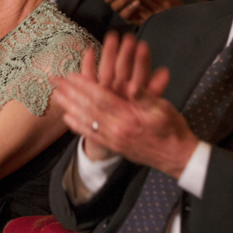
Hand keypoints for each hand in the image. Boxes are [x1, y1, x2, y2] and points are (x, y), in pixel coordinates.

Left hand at [51, 32, 197, 177]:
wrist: (177, 157)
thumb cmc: (172, 129)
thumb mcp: (162, 108)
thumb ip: (144, 96)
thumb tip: (131, 85)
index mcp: (129, 118)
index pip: (101, 98)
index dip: (85, 86)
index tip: (71, 75)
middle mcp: (117, 130)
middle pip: (88, 108)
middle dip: (70, 93)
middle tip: (55, 81)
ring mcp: (113, 140)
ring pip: (86, 120)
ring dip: (69, 106)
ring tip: (56, 95)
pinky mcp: (114, 146)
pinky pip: (91, 135)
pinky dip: (77, 125)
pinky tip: (68, 117)